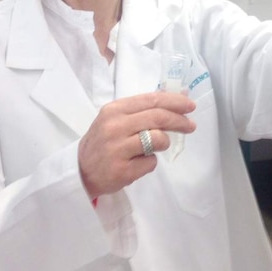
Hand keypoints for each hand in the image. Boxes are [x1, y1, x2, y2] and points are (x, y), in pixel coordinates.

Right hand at [78, 91, 195, 198]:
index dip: (175, 101)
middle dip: (179, 121)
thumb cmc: (103, 141)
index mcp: (114, 109)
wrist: (81, 170)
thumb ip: (140, 110)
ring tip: (154, 147)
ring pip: (158, 139)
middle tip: (190, 126)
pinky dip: (150, 162)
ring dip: (163, 143)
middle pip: (158, 117)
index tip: (190, 105)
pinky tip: (137, 163)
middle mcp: (115, 126)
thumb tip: (176, 100)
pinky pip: (151, 162)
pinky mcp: (122, 170)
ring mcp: (118, 149)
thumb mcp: (115, 119)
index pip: (151, 100)